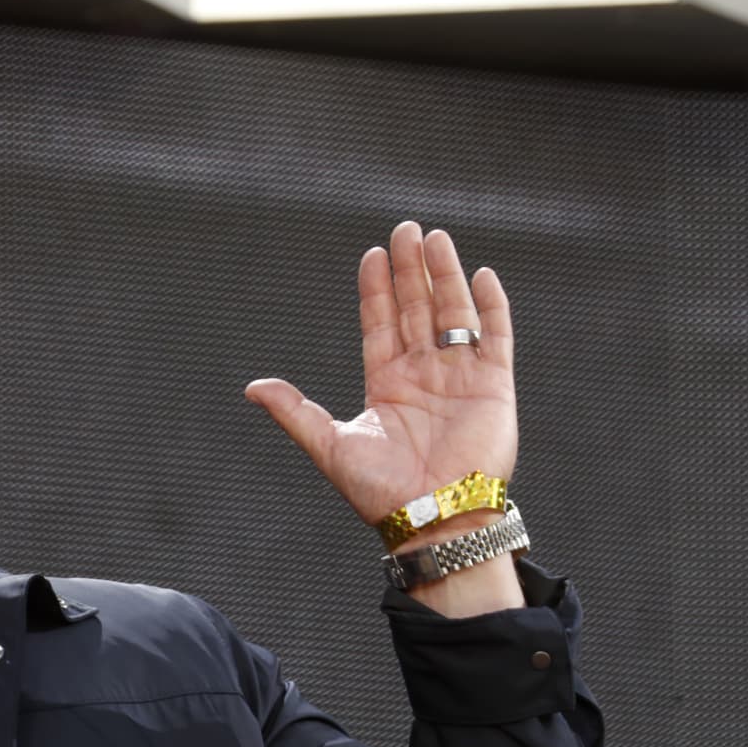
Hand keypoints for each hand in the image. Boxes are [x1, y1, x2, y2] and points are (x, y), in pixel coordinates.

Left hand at [244, 221, 517, 529]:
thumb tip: (252, 387)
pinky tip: (482, 276)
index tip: (373, 254)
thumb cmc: (379, 490)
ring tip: (437, 239)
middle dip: (411, 270)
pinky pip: (496, 338)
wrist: (431, 517)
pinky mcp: (494, 387)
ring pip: (453, 314)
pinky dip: (492, 308)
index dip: (377, 289)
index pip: (381, 323)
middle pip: (417, 309)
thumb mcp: (329, 444)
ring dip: (446, 277)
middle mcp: (423, 375)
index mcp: (386, 384)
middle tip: (406, 229)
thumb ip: (294, 412)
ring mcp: (459, 378)